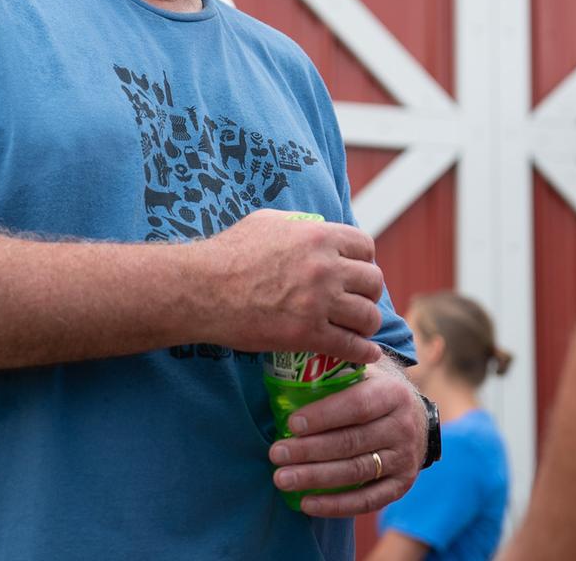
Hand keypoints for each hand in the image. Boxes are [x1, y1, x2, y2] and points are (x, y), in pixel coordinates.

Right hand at [194, 209, 384, 364]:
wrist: (202, 288)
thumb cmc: (228, 252)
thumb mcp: (267, 221)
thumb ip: (298, 224)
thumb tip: (314, 228)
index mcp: (318, 236)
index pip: (365, 246)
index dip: (365, 261)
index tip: (357, 272)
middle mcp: (325, 267)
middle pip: (373, 282)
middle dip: (368, 293)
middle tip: (358, 301)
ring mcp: (318, 302)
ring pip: (368, 316)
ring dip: (366, 324)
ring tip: (359, 329)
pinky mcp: (307, 334)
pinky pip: (350, 346)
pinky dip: (363, 352)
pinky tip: (366, 353)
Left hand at [267, 357, 425, 516]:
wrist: (416, 417)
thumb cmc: (375, 390)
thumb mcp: (366, 371)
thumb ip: (338, 369)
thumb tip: (294, 364)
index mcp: (393, 394)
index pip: (357, 407)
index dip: (324, 416)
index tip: (291, 424)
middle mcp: (403, 427)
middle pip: (351, 442)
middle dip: (310, 450)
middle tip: (276, 453)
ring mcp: (405, 459)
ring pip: (356, 472)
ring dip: (316, 478)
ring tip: (282, 479)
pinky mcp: (401, 485)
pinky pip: (367, 501)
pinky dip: (336, 506)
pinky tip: (306, 504)